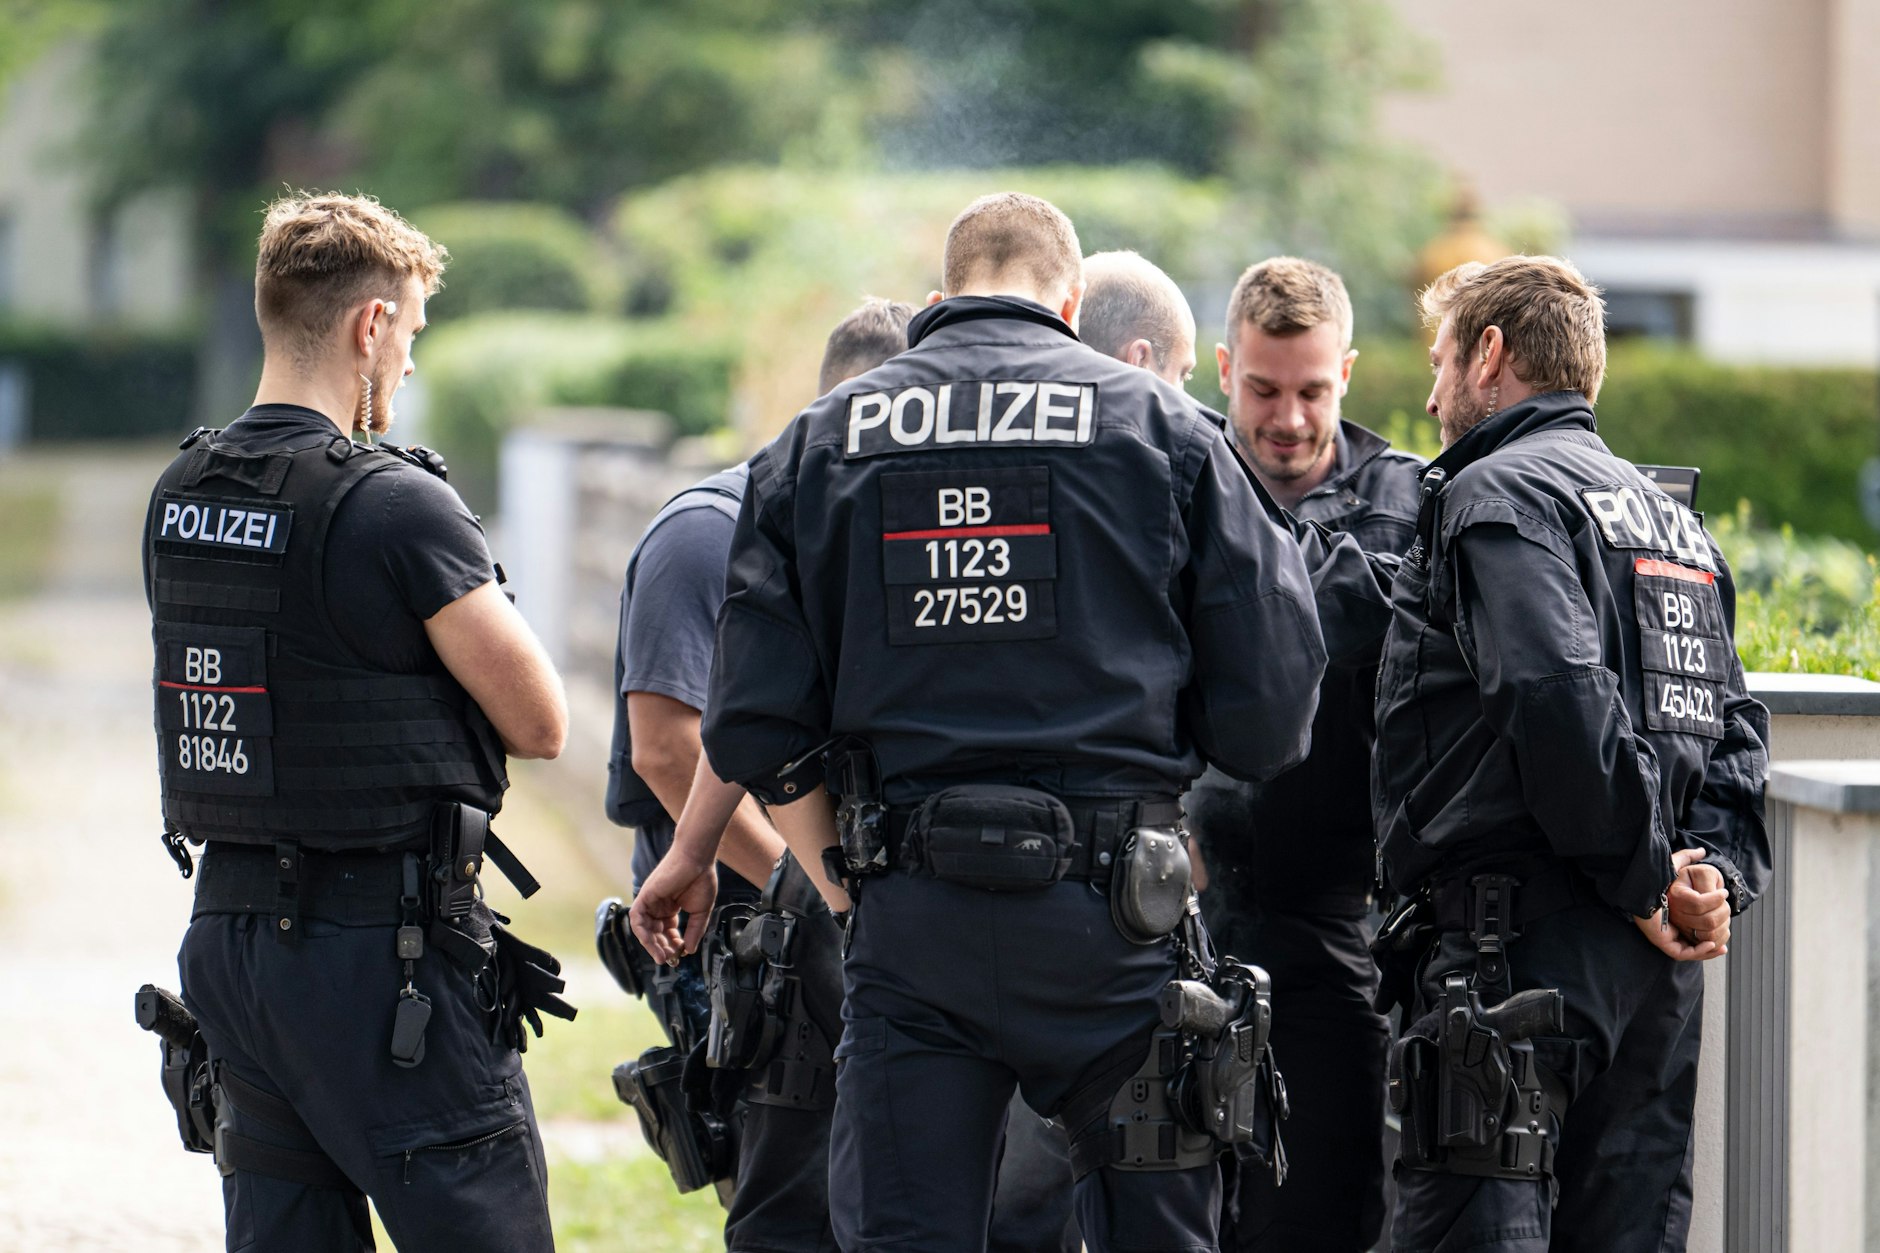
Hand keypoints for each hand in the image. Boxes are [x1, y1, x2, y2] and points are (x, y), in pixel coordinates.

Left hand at [628, 848, 717, 964]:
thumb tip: (690, 950)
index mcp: (670, 908)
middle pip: (655, 934)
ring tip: (663, 956)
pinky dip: (642, 933)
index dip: (674, 945)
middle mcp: (658, 906)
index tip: (682, 954)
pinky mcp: (644, 896)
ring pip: (645, 930)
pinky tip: (652, 943)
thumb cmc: (701, 878)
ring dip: (652, 945)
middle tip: (671, 960)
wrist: (697, 859)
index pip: (667, 932)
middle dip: (663, 948)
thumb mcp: (701, 911)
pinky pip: (637, 919)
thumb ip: (694, 931)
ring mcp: (651, 902)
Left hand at [1633, 848, 1725, 961]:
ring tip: (1722, 943)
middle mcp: (1669, 926)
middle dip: (1714, 939)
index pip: (1695, 927)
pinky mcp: (1661, 941)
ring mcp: (1665, 935)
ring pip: (1691, 950)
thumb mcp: (1673, 865)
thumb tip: (1702, 851)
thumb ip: (1686, 857)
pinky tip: (1711, 943)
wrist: (1637, 884)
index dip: (1713, 927)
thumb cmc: (1652, 875)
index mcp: (1674, 914)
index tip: (1726, 923)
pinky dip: (1698, 951)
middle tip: (1726, 932)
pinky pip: (1683, 953)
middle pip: (1696, 940)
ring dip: (1709, 948)